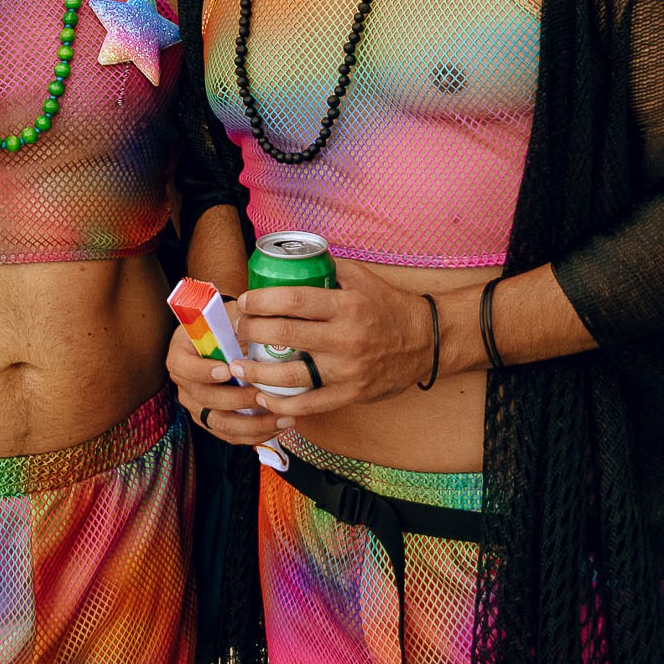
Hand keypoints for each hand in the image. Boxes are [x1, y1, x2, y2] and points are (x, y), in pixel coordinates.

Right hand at [165, 321, 281, 446]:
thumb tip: (257, 315)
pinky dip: (255, 434)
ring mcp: (197, 404)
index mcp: (181, 354)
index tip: (228, 370)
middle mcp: (184, 383)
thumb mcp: (231, 315)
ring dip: (253, 424)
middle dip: (239, 401)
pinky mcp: (212, 420)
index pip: (183, 366)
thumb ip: (239, 317)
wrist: (225, 340)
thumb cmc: (228, 325)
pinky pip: (230, 435)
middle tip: (265, 396)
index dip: (203, 371)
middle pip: (206, 399)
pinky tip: (278, 427)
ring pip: (220, 423)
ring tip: (283, 418)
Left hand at [223, 279, 436, 420]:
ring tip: (239, 367)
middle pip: (284, 335)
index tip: (247, 302)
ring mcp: (347, 370)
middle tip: (237, 331)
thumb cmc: (389, 306)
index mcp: (347, 305)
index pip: (293, 301)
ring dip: (257, 373)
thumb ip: (327, 268)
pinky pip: (310, 404)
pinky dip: (283, 404)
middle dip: (251, 332)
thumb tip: (290, 259)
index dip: (262, 301)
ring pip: (291, 375)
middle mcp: (345, 338)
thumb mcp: (361, 278)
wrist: (427, 341)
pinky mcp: (351, 394)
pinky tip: (265, 398)